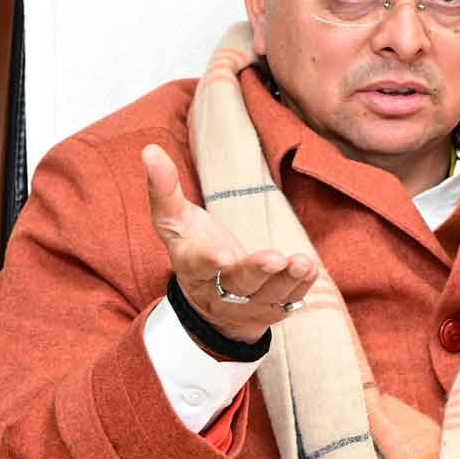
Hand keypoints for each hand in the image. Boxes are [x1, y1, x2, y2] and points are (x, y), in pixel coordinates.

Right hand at [142, 144, 317, 344]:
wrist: (210, 303)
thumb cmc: (194, 249)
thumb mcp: (175, 222)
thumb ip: (164, 189)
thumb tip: (149, 149)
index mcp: (193, 268)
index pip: (200, 266)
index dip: (210, 262)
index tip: (222, 257)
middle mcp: (220, 291)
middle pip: (238, 283)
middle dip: (256, 271)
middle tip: (274, 259)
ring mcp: (248, 304)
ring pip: (268, 295)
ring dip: (287, 280)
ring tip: (302, 262)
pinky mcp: (272, 309)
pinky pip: (289, 301)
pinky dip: (301, 287)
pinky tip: (309, 270)